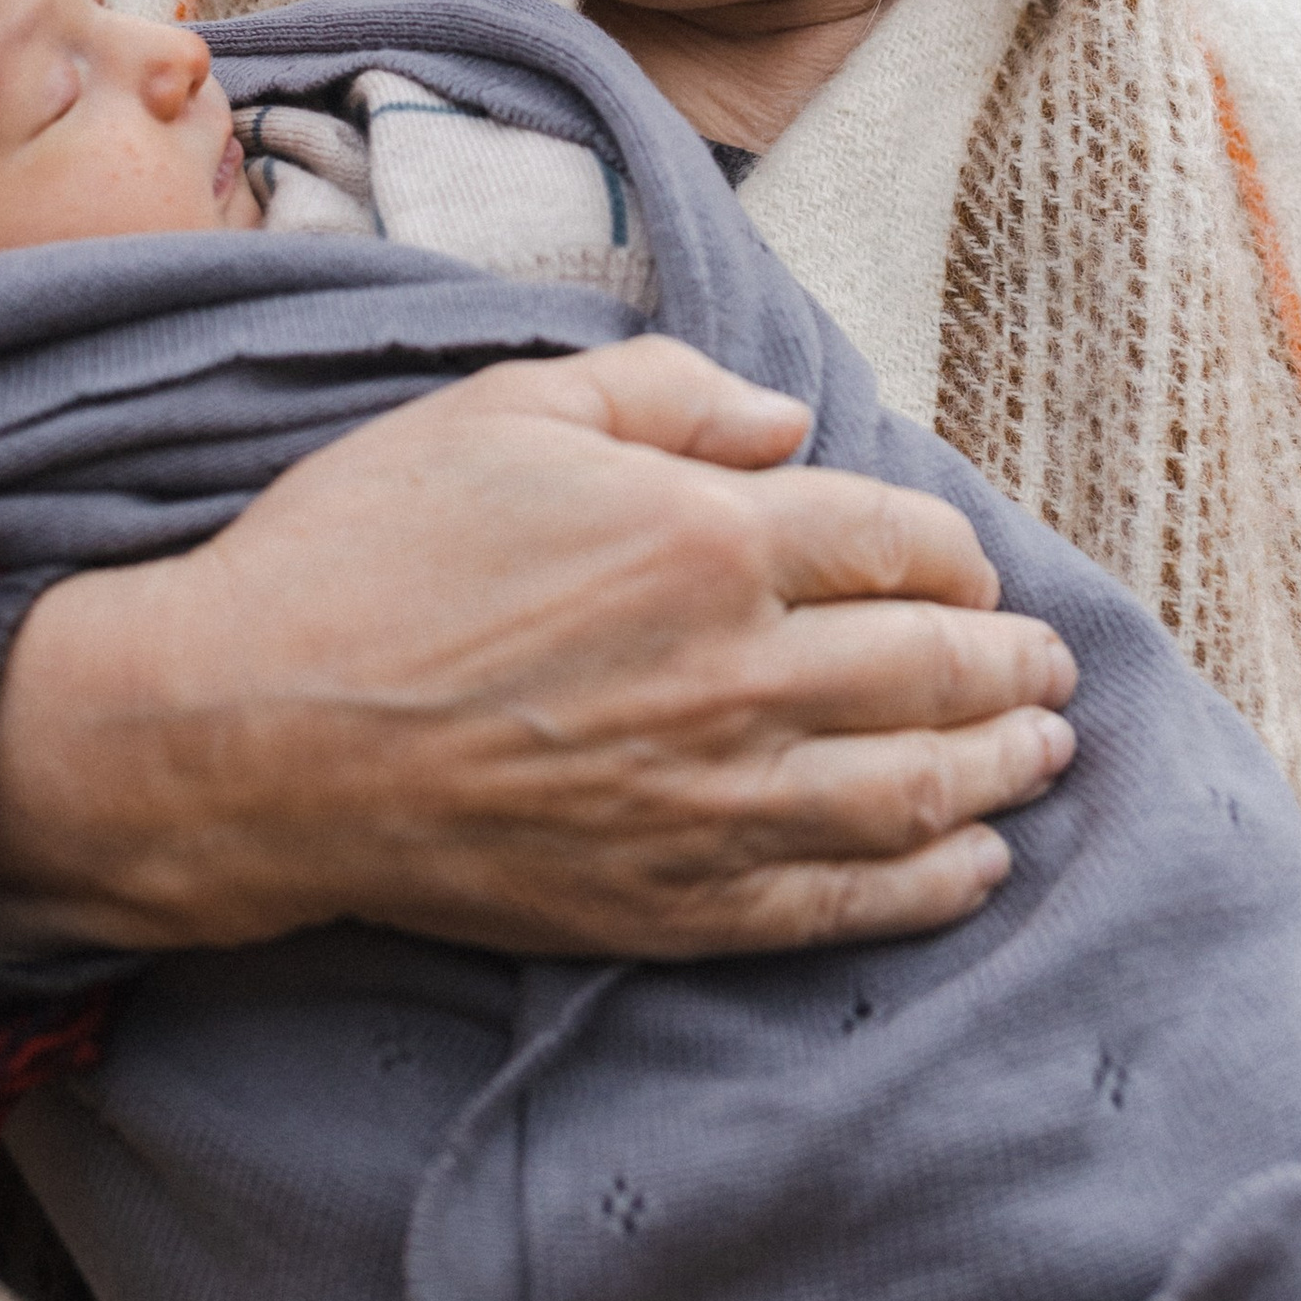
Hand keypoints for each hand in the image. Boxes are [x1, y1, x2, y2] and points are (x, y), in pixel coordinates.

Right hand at [0, 333, 1076, 954]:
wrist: (252, 732)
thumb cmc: (365, 549)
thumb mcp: (506, 407)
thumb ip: (665, 396)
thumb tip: (787, 424)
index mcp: (706, 537)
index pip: (897, 542)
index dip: (953, 552)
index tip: (968, 564)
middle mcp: (736, 675)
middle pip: (932, 669)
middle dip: (1010, 664)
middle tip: (1049, 664)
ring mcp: (710, 803)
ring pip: (912, 793)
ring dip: (1001, 769)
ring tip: (1043, 752)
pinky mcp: (669, 903)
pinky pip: (839, 904)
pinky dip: (928, 886)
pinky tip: (971, 866)